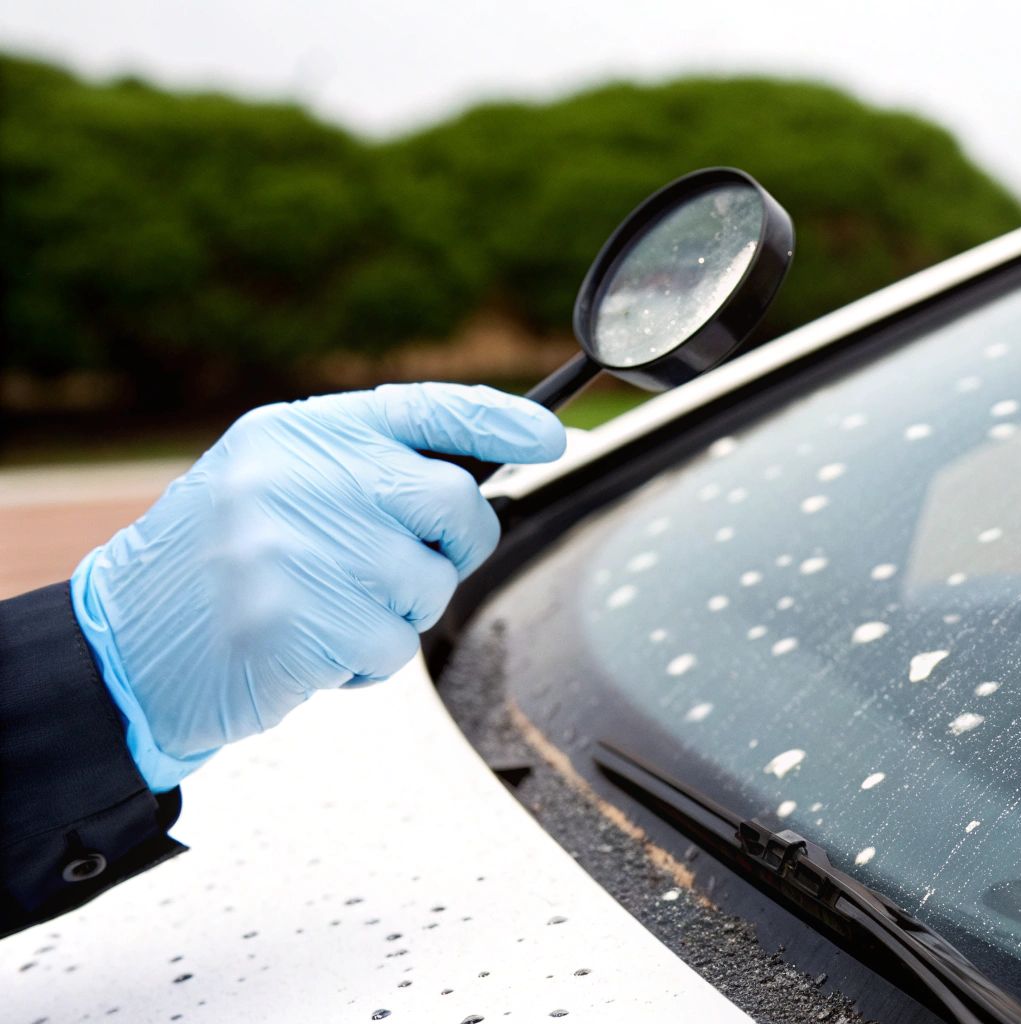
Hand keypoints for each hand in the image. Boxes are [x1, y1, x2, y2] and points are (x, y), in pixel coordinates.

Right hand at [69, 383, 566, 789]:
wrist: (124, 647)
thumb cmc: (216, 569)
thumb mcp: (272, 484)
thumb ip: (361, 469)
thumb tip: (474, 478)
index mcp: (297, 433)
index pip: (427, 409)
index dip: (500, 423)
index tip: (551, 439)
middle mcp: (301, 477)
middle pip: (454, 504)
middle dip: (453, 549)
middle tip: (400, 571)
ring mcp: (301, 547)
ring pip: (431, 585)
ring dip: (396, 614)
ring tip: (323, 610)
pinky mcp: (301, 621)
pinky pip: (393, 647)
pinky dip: (366, 664)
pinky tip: (309, 651)